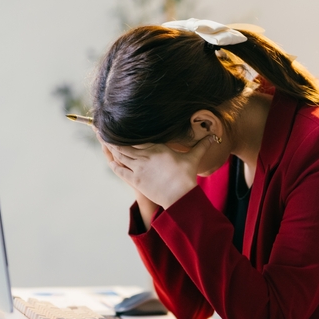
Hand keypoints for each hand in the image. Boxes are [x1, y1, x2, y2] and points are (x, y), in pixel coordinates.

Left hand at [101, 136, 216, 208]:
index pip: (137, 135)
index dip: (127, 129)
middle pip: (124, 143)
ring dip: (110, 147)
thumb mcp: (193, 158)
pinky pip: (119, 169)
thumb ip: (202, 146)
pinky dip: (113, 162)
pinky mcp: (135, 179)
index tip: (120, 121)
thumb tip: (215, 137)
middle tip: (103, 127)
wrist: (180, 197)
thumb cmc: (186, 176)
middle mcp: (145, 155)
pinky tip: (110, 158)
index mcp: (157, 148)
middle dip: (113, 135)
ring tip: (103, 138)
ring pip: (120, 154)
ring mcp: (138, 167)